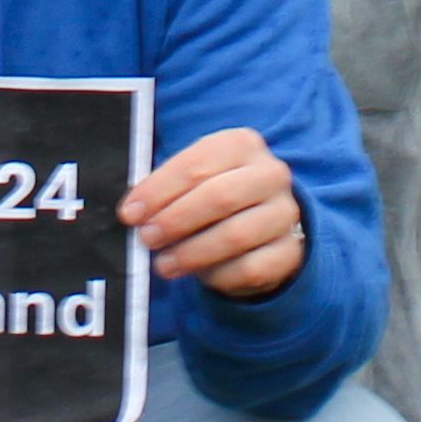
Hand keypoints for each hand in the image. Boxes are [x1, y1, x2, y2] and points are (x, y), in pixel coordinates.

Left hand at [124, 125, 307, 300]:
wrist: (262, 226)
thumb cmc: (214, 196)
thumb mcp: (193, 180)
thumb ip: (165, 189)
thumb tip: (133, 209)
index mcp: (242, 145)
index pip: (197, 164)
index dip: (159, 190)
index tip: (130, 213)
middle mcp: (270, 174)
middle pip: (219, 197)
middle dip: (176, 220)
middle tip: (146, 238)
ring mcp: (284, 213)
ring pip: (235, 235)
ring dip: (192, 252)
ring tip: (164, 264)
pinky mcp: (290, 251)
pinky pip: (251, 268)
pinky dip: (219, 275)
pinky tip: (200, 277)